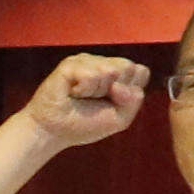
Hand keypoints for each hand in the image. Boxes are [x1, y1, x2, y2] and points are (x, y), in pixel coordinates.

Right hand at [25, 54, 148, 148]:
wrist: (53, 132)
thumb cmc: (84, 124)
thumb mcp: (120, 118)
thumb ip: (134, 100)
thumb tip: (119, 84)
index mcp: (117, 74)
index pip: (141, 71)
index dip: (131, 90)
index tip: (113, 102)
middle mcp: (102, 63)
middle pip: (129, 67)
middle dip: (116, 91)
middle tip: (95, 100)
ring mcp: (85, 61)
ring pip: (111, 71)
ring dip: (96, 93)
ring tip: (81, 97)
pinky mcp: (70, 64)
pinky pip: (92, 75)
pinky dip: (84, 90)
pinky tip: (72, 93)